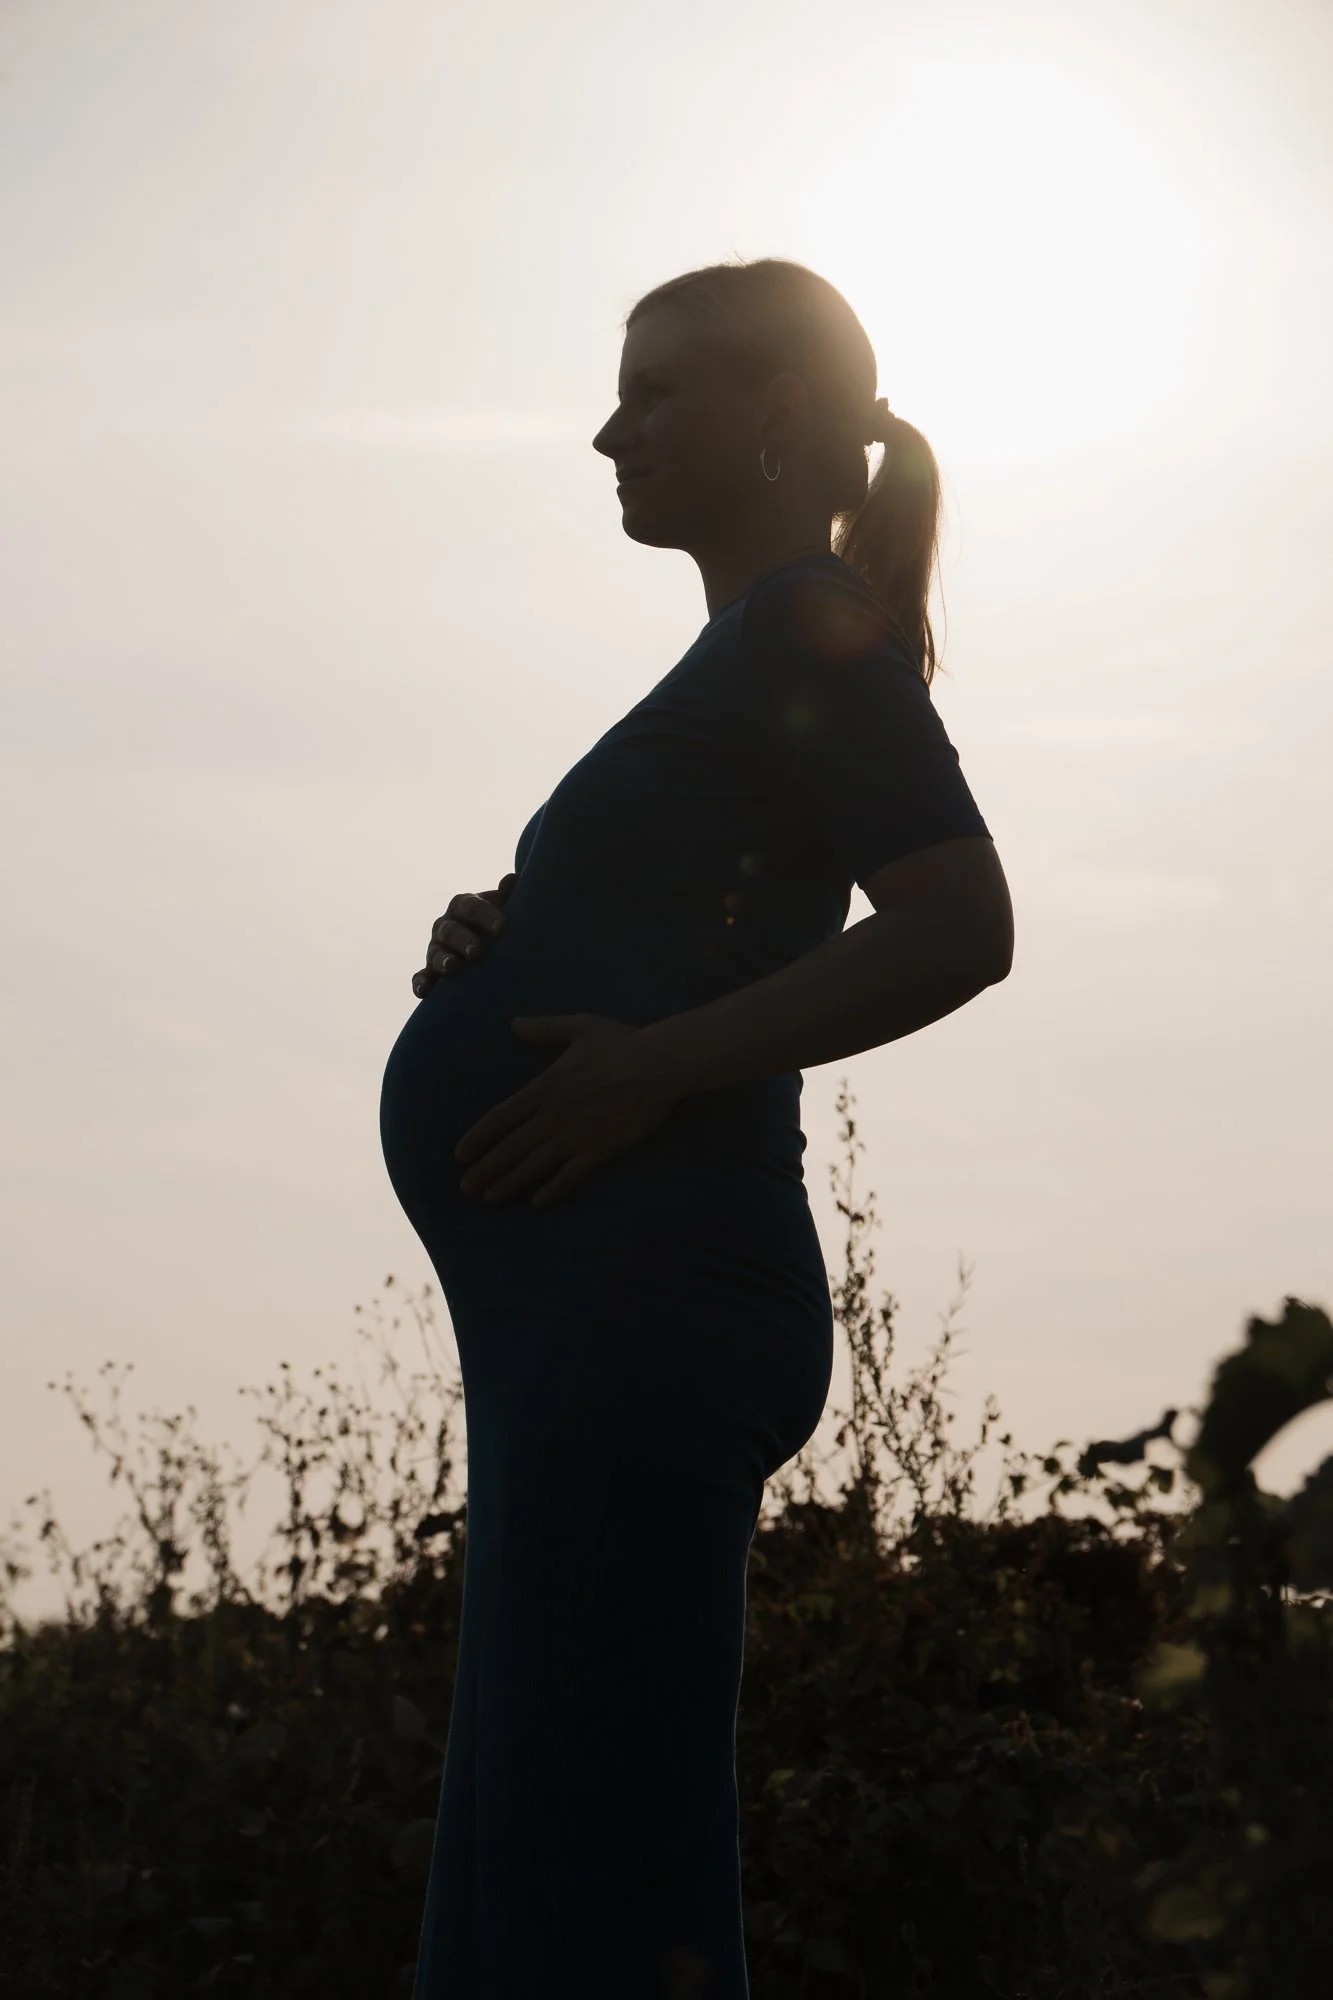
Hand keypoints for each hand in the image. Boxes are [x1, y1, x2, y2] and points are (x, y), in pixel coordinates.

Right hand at [411, 875, 516, 998]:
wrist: (487, 941)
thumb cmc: (496, 921)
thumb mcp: (503, 907)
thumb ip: (507, 895)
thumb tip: (512, 879)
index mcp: (463, 905)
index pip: (473, 907)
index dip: (486, 916)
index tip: (503, 928)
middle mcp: (446, 924)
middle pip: (451, 930)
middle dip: (463, 940)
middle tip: (477, 952)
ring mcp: (436, 947)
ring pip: (435, 953)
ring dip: (443, 960)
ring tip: (452, 967)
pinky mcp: (430, 969)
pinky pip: (421, 976)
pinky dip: (420, 983)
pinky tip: (423, 992)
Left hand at [454, 1014, 680, 1208]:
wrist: (658, 1066)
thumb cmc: (621, 1043)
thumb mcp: (578, 1026)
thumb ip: (543, 1028)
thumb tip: (513, 1024)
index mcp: (545, 1087)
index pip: (500, 1117)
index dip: (478, 1137)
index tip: (460, 1155)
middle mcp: (553, 1115)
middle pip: (510, 1148)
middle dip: (485, 1170)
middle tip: (466, 1188)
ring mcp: (575, 1136)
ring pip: (533, 1166)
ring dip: (509, 1184)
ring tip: (491, 1198)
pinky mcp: (599, 1151)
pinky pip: (570, 1176)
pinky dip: (552, 1190)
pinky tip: (538, 1202)